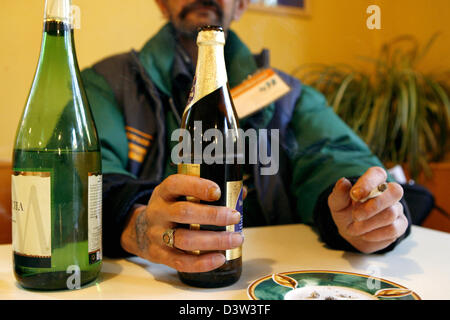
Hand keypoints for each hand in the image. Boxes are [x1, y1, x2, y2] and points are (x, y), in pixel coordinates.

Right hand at [120, 174, 243, 271]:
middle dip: (213, 216)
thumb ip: (205, 192)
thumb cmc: (170, 209)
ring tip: (236, 239)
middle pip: (183, 213)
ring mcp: (157, 235)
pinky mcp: (159, 255)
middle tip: (235, 216)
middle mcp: (158, 212)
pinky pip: (181, 262)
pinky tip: (220, 258)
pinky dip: (203, 263)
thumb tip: (240, 193)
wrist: (139, 231)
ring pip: (185, 239)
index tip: (218, 191)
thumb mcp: (178, 194)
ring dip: (214, 240)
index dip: (197, 186)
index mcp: (163, 193)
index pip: (176, 184)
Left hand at [328, 167, 407, 252]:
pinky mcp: (400, 225)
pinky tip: (364, 234)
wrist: (353, 233)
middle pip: (395, 191)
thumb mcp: (337, 203)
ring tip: (353, 228)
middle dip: (373, 205)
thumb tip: (343, 182)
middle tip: (355, 215)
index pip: (377, 174)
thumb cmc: (346, 212)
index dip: (368, 183)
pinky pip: (393, 229)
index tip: (354, 195)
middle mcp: (389, 192)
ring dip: (368, 223)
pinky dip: (375, 234)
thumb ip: (339, 193)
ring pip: (390, 213)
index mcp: (373, 181)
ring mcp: (397, 208)